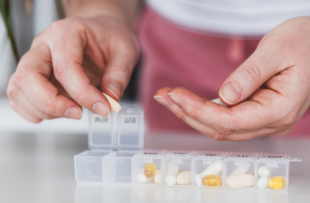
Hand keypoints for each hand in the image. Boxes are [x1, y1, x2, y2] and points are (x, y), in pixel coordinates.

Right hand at [7, 16, 138, 122]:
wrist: (101, 34)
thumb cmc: (110, 39)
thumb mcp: (126, 51)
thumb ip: (119, 76)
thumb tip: (110, 101)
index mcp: (67, 33)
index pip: (65, 67)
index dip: (83, 94)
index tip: (103, 108)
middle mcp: (44, 45)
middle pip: (27, 76)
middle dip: (51, 103)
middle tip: (78, 113)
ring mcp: (35, 61)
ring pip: (19, 89)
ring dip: (43, 110)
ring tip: (73, 111)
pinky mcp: (33, 77)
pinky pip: (19, 98)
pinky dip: (35, 112)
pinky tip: (59, 111)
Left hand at [154, 17, 309, 140]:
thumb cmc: (303, 42)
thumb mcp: (277, 50)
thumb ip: (250, 75)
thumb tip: (224, 97)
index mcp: (279, 110)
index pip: (230, 120)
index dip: (198, 110)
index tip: (175, 95)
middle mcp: (272, 122)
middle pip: (220, 128)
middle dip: (187, 113)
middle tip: (161, 96)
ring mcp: (263, 121)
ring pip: (220, 126)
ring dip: (191, 113)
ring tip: (167, 97)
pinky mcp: (255, 114)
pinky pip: (225, 119)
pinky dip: (203, 110)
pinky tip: (186, 101)